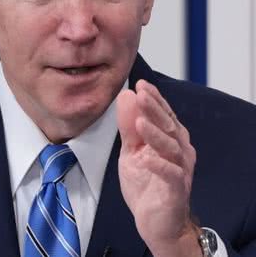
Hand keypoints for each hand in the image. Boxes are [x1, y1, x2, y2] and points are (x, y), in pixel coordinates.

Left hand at [117, 80, 200, 256]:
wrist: (157, 221)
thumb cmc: (147, 183)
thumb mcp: (131, 151)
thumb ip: (128, 127)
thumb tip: (126, 96)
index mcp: (170, 140)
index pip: (164, 115)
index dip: (154, 99)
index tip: (141, 84)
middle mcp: (179, 152)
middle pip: (169, 127)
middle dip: (155, 110)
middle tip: (141, 94)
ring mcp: (179, 171)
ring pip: (171, 148)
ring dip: (156, 135)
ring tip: (141, 122)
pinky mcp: (176, 190)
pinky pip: (171, 175)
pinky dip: (159, 166)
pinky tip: (146, 159)